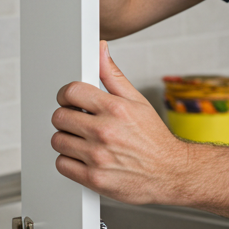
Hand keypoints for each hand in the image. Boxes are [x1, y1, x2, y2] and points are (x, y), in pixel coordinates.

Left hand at [51, 42, 190, 203]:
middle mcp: (105, 131)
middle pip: (59, 117)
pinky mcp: (94, 178)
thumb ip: (113, 76)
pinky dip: (68, 161)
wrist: (171, 173)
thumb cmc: (154, 139)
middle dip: (66, 117)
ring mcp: (98, 156)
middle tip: (77, 122)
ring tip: (82, 140)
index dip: (66, 95)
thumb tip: (100, 50)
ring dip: (66, 140)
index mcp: (115, 108)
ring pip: (58, 141)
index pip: (71, 92)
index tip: (69, 101)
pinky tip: (82, 157)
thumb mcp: (138, 101)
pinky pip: (62, 164)